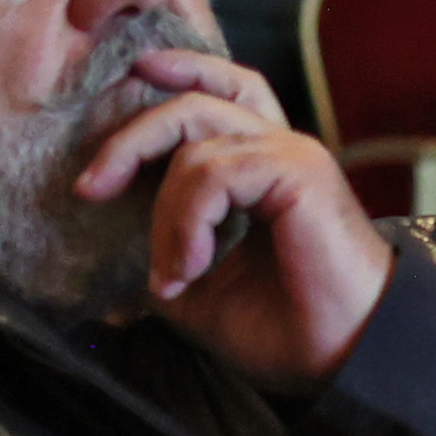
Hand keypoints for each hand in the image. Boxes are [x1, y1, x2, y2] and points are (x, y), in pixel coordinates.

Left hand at [71, 47, 397, 387]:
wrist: (346, 359)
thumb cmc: (291, 331)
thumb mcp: (203, 295)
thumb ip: (165, 265)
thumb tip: (108, 284)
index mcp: (263, 169)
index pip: (218, 95)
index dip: (174, 76)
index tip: (127, 80)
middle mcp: (279, 150)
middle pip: (196, 100)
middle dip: (131, 135)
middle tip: (89, 187)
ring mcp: (291, 156)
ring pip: (193, 139)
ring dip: (162, 212)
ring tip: (170, 274)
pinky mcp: (297, 171)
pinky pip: (212, 171)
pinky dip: (187, 221)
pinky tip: (192, 267)